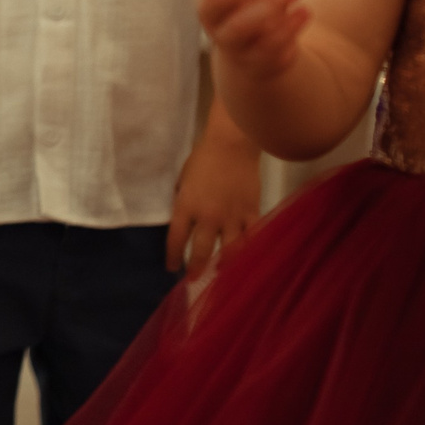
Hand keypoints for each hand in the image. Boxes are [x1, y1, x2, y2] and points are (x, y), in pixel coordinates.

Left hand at [168, 131, 259, 274]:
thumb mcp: (183, 180)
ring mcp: (232, 216)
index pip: (176, 240)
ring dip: (224, 265)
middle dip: (197, 268)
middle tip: (194, 279)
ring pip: (229, 250)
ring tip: (221, 274)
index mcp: (186, 207)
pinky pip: (252, 237)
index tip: (172, 268)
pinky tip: (248, 259)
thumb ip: (182, 201)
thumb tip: (182, 217)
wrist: (231, 145)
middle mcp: (208, 216)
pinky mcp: (251, 212)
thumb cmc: (203, 158)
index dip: (173, 256)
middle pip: (202, 251)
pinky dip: (250, 249)